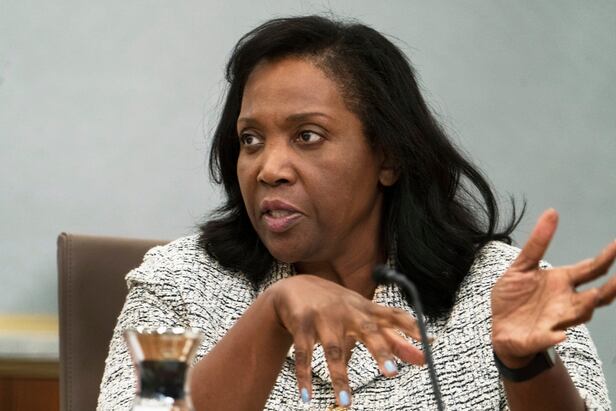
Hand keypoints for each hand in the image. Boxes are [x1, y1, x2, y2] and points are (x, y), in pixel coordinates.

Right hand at [269, 274, 424, 406]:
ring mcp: (324, 317)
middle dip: (380, 350)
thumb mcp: (363, 317)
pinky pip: (304, 354)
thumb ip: (392, 338)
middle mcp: (347, 311)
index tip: (429, 342)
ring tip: (346, 403)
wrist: (293, 288)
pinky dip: (304, 377)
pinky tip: (306, 397)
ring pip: (333, 349)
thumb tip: (424, 357)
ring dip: (339, 377)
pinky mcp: (302, 325)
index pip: (393, 315)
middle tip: (392, 373)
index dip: (411, 327)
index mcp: (365, 309)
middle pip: (367, 330)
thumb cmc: (337, 307)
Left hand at [491, 209, 615, 367]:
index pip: (590, 269)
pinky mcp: (538, 337)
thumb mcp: (521, 266)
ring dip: (586, 308)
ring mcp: (555, 320)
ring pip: (578, 315)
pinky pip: (549, 337)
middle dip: (610, 288)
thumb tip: (552, 212)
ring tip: (594, 297)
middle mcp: (566, 301)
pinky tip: (560, 335)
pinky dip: (554, 336)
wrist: (499, 328)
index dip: (606, 258)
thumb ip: (537, 243)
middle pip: (595, 296)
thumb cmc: (515, 297)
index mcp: (562, 282)